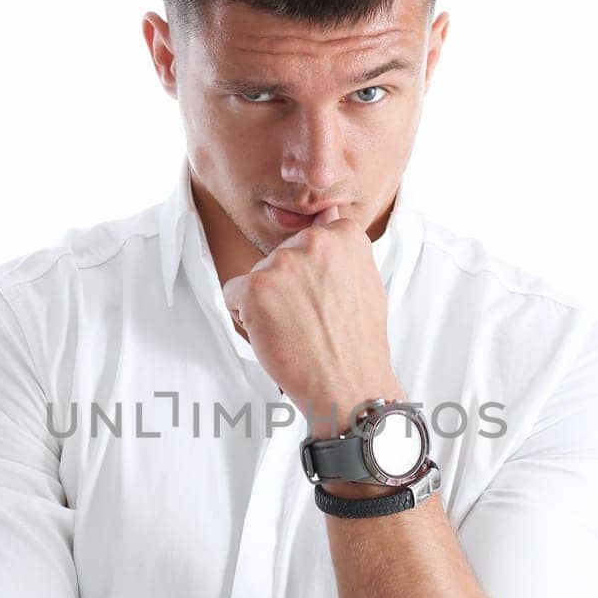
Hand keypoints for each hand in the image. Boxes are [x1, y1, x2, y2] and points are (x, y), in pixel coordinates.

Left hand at [221, 204, 399, 425]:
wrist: (348, 385)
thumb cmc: (357, 343)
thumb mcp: (364, 282)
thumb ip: (342, 247)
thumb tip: (329, 212)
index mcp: (344, 236)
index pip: (310, 240)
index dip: (312, 275)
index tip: (326, 299)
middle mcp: (313, 242)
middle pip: (280, 258)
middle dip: (287, 287)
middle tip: (312, 319)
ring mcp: (282, 263)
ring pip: (256, 277)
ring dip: (267, 304)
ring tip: (297, 330)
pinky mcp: (255, 287)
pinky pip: (233, 295)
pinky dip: (246, 318)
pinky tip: (274, 335)